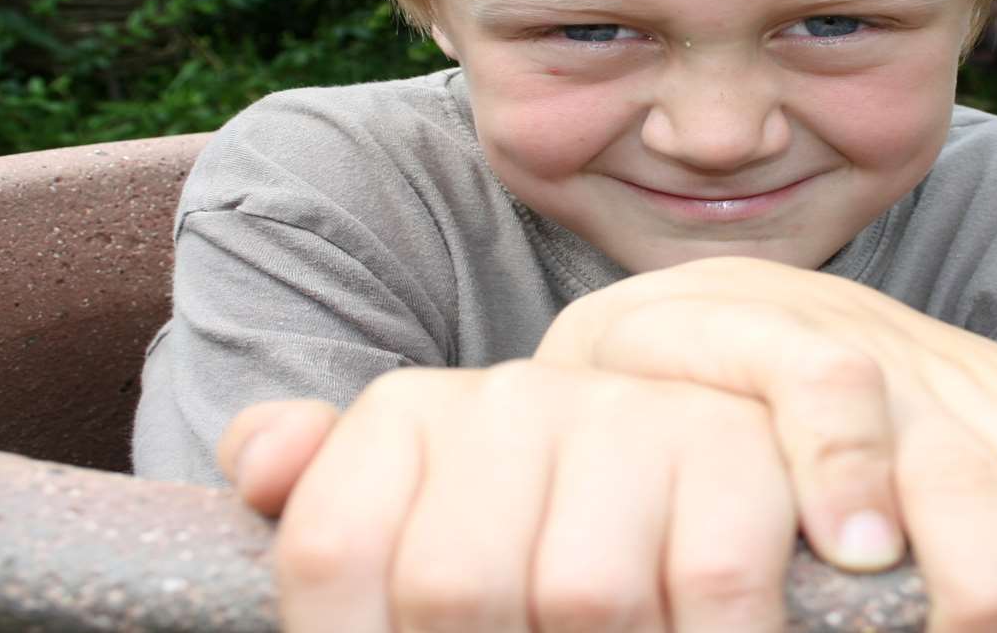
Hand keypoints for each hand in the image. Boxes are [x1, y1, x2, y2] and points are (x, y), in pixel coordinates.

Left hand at [219, 361, 798, 631]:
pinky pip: (709, 590)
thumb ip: (333, 509)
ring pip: (579, 600)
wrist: (708, 426)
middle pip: (451, 589)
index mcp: (410, 415)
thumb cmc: (539, 522)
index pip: (331, 549)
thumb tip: (261, 467)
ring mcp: (628, 415)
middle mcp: (513, 396)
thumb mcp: (421, 513)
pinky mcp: (735, 453)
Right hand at [533, 257, 996, 631]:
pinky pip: (826, 393)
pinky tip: (852, 555)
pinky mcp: (756, 334)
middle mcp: (964, 380)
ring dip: (990, 580)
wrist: (686, 326)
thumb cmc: (850, 413)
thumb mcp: (990, 428)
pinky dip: (845, 477)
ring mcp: (863, 357)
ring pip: (966, 464)